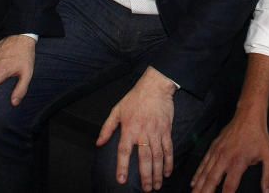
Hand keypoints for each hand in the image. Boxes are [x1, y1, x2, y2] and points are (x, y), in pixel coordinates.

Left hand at [96, 67, 176, 190]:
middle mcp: (143, 132)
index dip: (122, 166)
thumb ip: (107, 128)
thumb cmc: (135, 98)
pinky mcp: (166, 130)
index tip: (121, 180)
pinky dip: (169, 161)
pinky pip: (168, 149)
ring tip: (157, 185)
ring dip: (158, 173)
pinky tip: (168, 172)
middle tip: (147, 189)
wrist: (155, 87)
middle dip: (146, 176)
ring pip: (157, 156)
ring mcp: (156, 132)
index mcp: (129, 129)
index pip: (124, 151)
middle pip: (144, 158)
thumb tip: (99, 143)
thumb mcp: (117, 110)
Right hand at [191, 111, 268, 192]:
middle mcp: (225, 159)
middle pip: (212, 180)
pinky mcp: (213, 147)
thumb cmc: (259, 136)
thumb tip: (268, 192)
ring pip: (205, 172)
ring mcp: (217, 152)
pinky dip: (197, 174)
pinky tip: (193, 182)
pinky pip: (203, 163)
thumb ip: (268, 176)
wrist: (248, 116)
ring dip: (198, 186)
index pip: (229, 186)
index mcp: (238, 163)